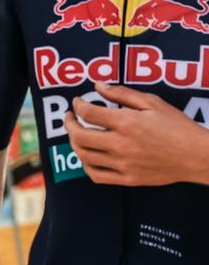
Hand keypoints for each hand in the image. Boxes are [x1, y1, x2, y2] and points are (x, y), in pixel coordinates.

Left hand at [66, 82, 208, 186]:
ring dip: (74, 143)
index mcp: (127, 123)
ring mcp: (123, 164)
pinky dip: (86, 165)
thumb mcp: (153, 103)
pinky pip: (96, 175)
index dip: (77, 105)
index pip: (88, 112)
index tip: (77, 102)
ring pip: (83, 156)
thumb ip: (122, 93)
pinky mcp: (128, 179)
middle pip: (79, 135)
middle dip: (69, 123)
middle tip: (70, 117)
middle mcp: (121, 144)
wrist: (198, 156)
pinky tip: (88, 156)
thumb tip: (98, 85)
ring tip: (77, 134)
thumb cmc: (178, 127)